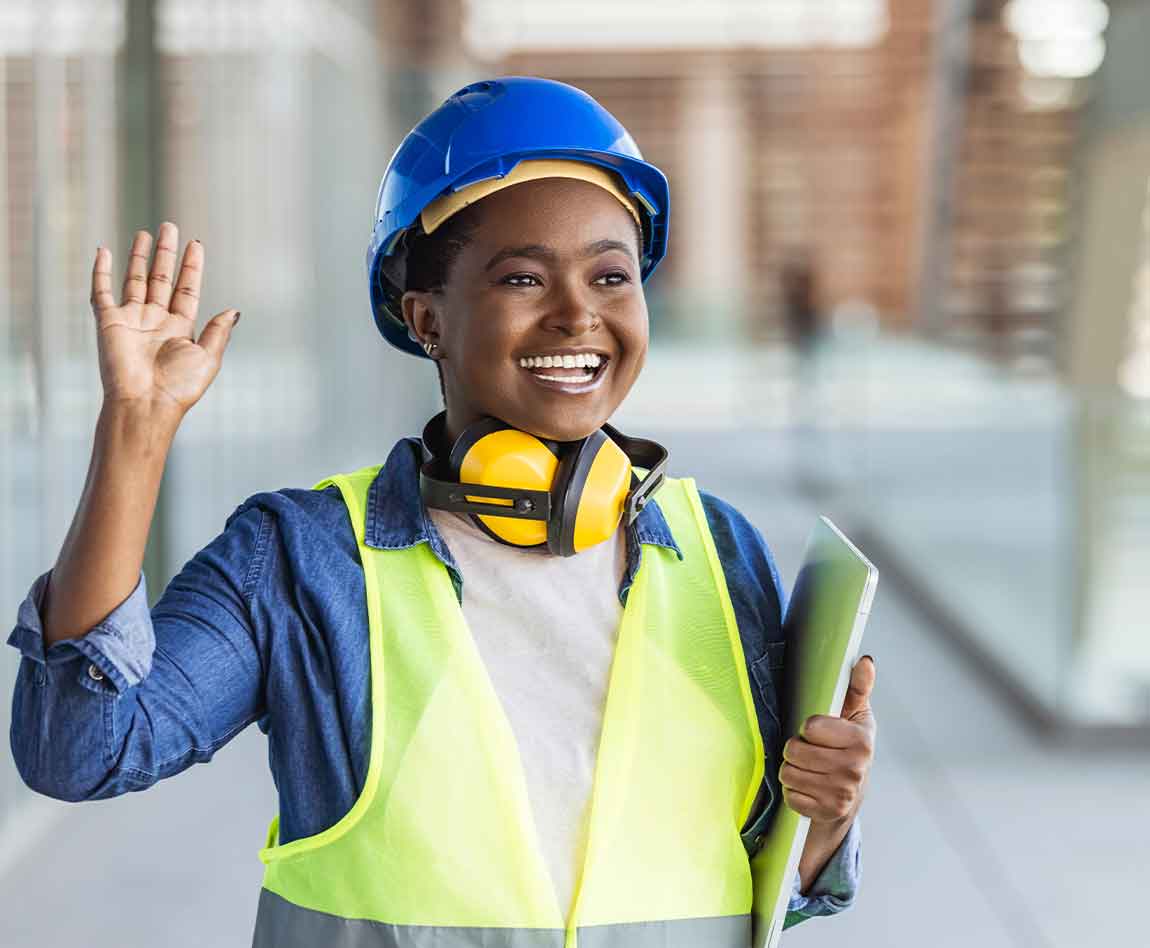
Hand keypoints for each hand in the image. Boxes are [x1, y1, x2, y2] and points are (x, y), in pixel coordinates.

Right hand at [91, 222, 239, 416]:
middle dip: (166, 253)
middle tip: (170, 226)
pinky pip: (101, 291)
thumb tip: (234, 310)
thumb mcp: (208, 357)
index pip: (187, 290)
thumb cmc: (179, 387)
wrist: (145, 403)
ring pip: (136, 279)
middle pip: (162, 279)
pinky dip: (100, 271)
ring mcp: (131, 320)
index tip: (196, 244)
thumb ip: (219, 331)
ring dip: (140, 257)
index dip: (191, 267)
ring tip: (146, 233)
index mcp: (180, 329)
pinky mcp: (108, 322)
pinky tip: (103, 250)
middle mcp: (156, 321)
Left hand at [779, 655, 875, 824]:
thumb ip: (858, 687)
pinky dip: (794, 792)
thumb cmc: (849, 745)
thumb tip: (865, 661)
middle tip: (808, 751)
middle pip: (794, 751)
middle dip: (795, 749)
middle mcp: (855, 769)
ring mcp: (842, 794)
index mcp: (861, 740)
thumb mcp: (855, 714)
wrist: (853, 793)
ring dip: (791, 770)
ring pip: (788, 773)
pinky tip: (808, 787)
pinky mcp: (827, 812)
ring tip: (807, 768)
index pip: (811, 728)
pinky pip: (790, 796)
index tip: (816, 731)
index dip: (808, 728)